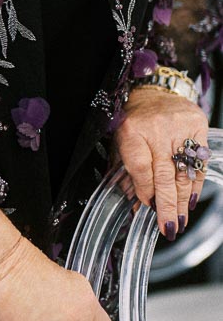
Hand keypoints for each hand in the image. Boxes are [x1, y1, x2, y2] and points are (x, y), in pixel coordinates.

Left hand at [113, 88, 207, 240]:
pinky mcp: (198, 125)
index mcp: (131, 129)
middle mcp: (157, 128)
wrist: (154, 92)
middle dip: (167, 206)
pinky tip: (191, 201)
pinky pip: (198, 163)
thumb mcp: (121, 142)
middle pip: (165, 174)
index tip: (148, 208)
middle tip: (168, 228)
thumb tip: (135, 205)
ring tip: (180, 221)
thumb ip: (126, 172)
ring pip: (184, 172)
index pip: (141, 168)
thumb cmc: (134, 121)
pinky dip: (195, 185)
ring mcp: (180, 126)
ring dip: (182, 201)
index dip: (145, 191)